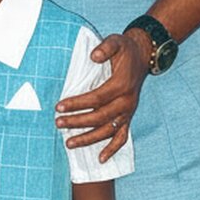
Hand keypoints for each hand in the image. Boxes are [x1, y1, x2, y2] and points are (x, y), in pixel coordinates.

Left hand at [54, 30, 148, 162]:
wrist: (142, 56)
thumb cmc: (125, 49)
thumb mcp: (116, 41)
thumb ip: (105, 47)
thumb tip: (94, 56)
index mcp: (121, 85)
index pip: (96, 98)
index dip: (77, 103)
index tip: (58, 106)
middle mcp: (127, 102)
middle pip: (99, 117)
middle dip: (77, 122)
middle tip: (57, 123)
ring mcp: (128, 112)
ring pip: (108, 131)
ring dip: (88, 139)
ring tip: (68, 143)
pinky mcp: (129, 117)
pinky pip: (122, 137)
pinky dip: (113, 149)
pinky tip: (100, 159)